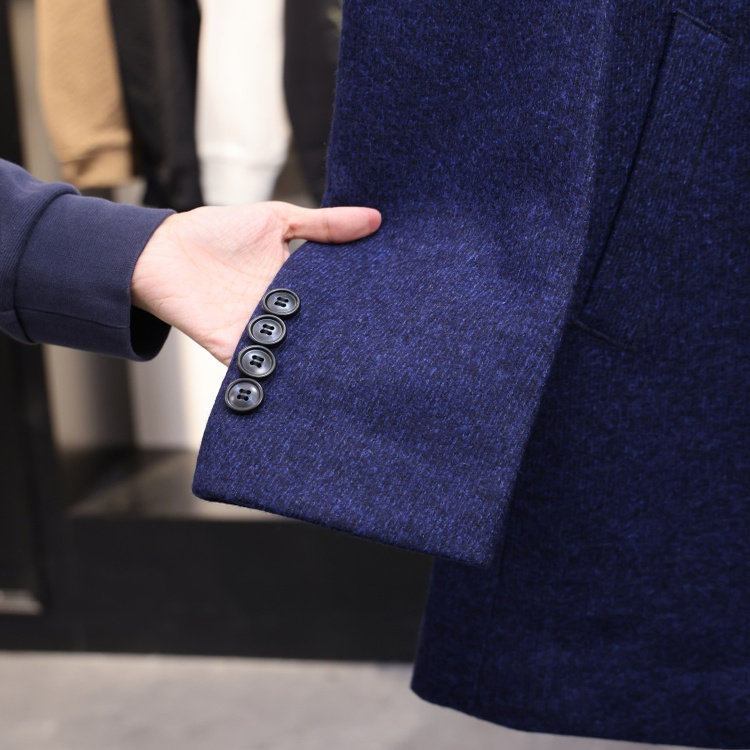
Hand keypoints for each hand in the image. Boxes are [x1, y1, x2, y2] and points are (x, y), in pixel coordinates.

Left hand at [131, 202, 380, 364]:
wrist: (162, 250)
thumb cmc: (216, 231)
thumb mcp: (279, 218)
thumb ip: (325, 224)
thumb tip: (375, 218)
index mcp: (294, 284)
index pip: (333, 298)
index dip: (357, 299)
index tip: (391, 301)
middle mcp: (281, 311)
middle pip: (319, 329)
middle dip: (344, 335)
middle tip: (384, 339)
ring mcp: (259, 332)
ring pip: (298, 351)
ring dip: (320, 357)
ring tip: (359, 364)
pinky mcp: (234, 349)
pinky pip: (262, 368)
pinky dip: (280, 376)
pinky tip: (310, 381)